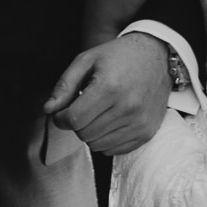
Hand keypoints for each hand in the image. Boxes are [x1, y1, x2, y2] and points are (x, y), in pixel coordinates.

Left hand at [43, 32, 172, 154]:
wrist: (157, 56)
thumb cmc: (119, 56)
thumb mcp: (87, 60)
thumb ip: (64, 85)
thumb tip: (49, 109)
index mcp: (110, 87)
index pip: (74, 119)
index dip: (60, 118)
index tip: (61, 111)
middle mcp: (127, 107)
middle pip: (84, 134)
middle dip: (76, 124)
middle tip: (81, 108)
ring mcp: (139, 122)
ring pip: (97, 145)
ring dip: (91, 132)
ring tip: (98, 113)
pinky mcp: (146, 132)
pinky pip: (114, 150)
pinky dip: (105, 139)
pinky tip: (110, 121)